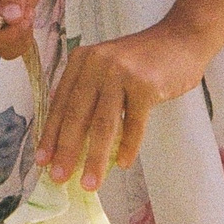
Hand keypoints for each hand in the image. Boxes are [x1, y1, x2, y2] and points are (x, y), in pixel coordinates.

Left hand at [39, 23, 209, 190]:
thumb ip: (87, 92)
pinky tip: (123, 164)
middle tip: (59, 178)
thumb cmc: (143, 60)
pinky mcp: (146, 84)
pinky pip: (135, 123)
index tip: (42, 161)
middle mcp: (97, 63)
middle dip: (66, 150)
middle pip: (77, 115)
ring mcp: (122, 72)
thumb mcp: (106, 68)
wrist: (181, 39)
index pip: (60, 103)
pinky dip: (129, 147)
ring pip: (104, 124)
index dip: (50, 134)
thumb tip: (66, 135)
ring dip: (96, 158)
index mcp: (81, 61)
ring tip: (90, 183)